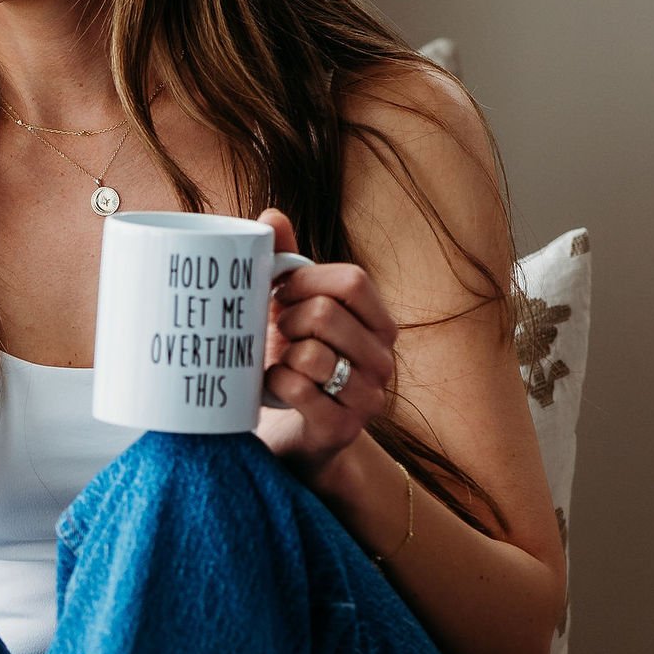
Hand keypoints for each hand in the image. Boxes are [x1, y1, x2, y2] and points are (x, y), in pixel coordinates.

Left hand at [254, 207, 399, 479]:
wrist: (294, 437)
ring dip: (281, 354)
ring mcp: (367, 397)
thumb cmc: (293, 364)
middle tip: (277, 331)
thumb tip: (271, 216)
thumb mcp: (291, 311)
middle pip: (327, 314)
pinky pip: (298, 389)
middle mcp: (383, 360)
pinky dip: (275, 382)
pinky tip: (273, 387)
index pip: (352, 282)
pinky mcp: (342, 428)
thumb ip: (285, 263)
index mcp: (379, 324)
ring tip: (279, 361)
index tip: (281, 292)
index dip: (307, 280)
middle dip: (288, 318)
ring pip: (312, 354)